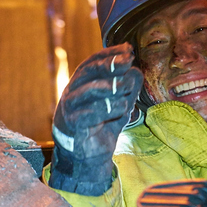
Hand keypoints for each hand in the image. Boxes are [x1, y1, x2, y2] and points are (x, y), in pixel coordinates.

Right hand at [49, 44, 141, 194]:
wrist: (89, 156)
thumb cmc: (101, 125)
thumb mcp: (119, 104)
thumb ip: (128, 88)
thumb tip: (136, 70)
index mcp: (82, 82)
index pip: (93, 61)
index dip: (110, 53)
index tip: (129, 50)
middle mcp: (73, 91)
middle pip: (88, 71)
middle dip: (109, 64)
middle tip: (127, 61)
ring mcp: (70, 108)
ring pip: (88, 90)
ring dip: (110, 87)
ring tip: (126, 88)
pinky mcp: (73, 126)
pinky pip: (87, 114)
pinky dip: (105, 110)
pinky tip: (120, 109)